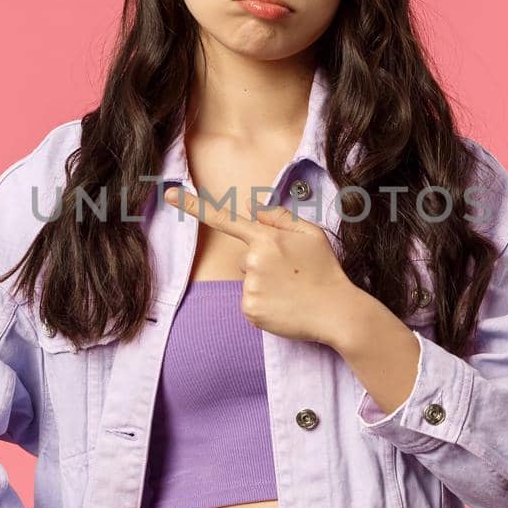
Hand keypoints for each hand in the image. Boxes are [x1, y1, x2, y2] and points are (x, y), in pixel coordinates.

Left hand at [163, 184, 364, 347]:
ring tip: (292, 291)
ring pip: (248, 281)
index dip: (193, 206)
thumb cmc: (325, 270)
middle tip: (293, 274)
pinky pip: (250, 302)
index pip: (225, 218)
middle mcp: (253, 260)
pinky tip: (285, 306)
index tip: (169, 195)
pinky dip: (265, 304)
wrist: (338, 312)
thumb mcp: (311, 234)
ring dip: (266, 285)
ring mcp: (250, 287)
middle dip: (264, 264)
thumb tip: (254, 210)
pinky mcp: (250, 310)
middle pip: (246, 258)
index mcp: (266, 238)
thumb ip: (279, 218)